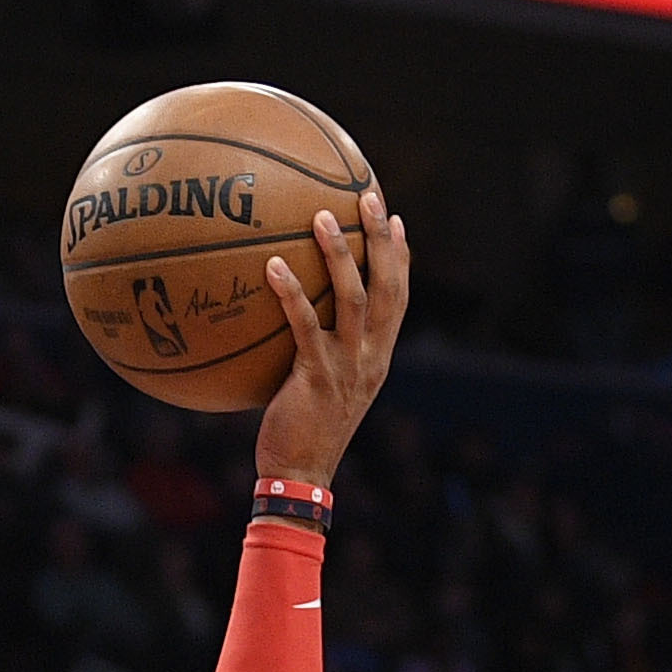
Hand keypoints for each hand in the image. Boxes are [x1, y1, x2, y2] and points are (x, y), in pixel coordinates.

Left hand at [254, 188, 408, 489]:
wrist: (301, 476)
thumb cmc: (302, 430)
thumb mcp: (323, 386)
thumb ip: (320, 349)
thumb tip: (292, 315)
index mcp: (379, 356)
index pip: (399, 297)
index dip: (399, 256)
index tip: (394, 218)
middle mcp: (372, 357)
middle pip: (387, 286)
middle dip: (381, 239)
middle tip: (368, 195)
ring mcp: (348, 366)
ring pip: (353, 298)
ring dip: (340, 254)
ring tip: (322, 215)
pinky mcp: (317, 377)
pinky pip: (305, 325)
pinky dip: (291, 292)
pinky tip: (271, 265)